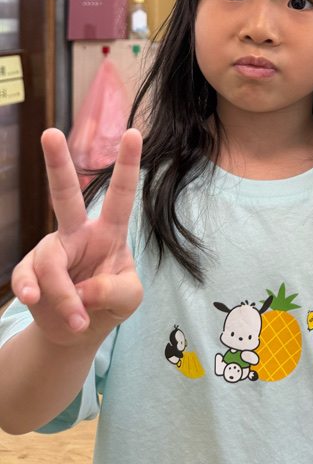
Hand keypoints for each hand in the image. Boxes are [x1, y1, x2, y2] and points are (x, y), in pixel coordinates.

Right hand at [11, 128, 143, 346]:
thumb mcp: (128, 298)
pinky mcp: (30, 272)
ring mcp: (51, 250)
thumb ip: (114, 290)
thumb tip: (82, 289)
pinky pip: (27, 277)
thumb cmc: (110, 302)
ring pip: (50, 264)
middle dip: (56, 163)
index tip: (133, 132)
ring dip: (64, 296)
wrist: (79, 331)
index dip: (128, 165)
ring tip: (78, 321)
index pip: (121, 194)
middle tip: (50, 133)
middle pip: (64, 195)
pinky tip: (35, 301)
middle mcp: (77, 233)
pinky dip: (34, 293)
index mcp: (109, 231)